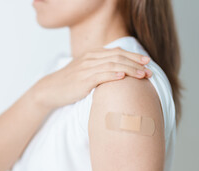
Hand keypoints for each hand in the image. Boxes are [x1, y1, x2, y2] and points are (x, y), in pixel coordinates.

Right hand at [32, 46, 151, 110]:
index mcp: (91, 55)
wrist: (49, 90)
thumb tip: (117, 73)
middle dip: (136, 63)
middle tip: (150, 70)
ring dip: (130, 70)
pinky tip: (123, 77)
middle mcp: (90, 59)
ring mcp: (85, 69)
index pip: (117, 52)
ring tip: (142, 75)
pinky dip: (112, 75)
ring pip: (112, 65)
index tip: (146, 62)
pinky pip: (100, 75)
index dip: (133, 56)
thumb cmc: (68, 83)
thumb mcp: (84, 71)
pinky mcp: (82, 80)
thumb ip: (98, 68)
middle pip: (118, 57)